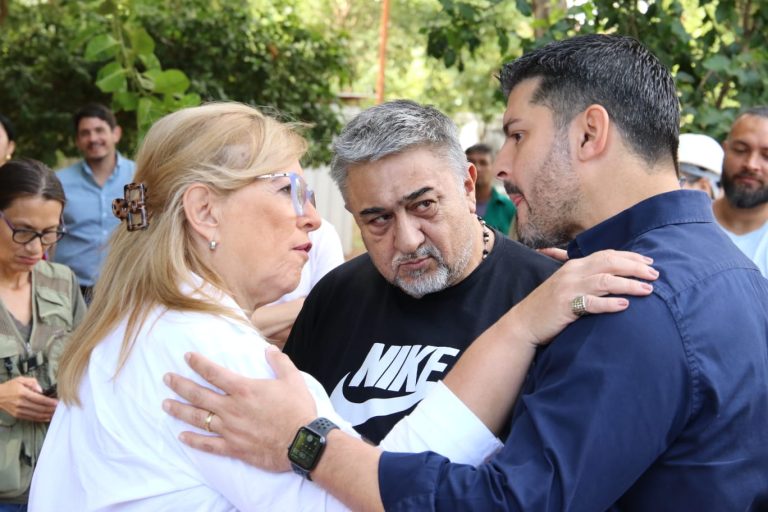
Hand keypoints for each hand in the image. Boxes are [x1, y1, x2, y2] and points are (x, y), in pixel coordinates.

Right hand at [0, 376, 57, 421]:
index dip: (49, 402)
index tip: (57, 403)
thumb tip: (41, 390)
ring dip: (47, 415)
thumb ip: (32, 382)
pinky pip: (31, 418)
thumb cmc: (10, 386)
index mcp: (23, 393)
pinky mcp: (18, 415)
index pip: (39, 399)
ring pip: (36, 415)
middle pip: (39, 408)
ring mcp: (19, 410)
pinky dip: (40, 419)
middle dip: (51, 409)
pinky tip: (47, 418)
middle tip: (59, 409)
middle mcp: (21, 403)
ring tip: (55, 414)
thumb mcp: (20, 379)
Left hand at [163, 347, 316, 470]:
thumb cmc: (298, 410)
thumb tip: (269, 349)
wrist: (302, 443)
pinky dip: (193, 441)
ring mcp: (230, 429)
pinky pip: (208, 444)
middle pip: (198, 394)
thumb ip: (279, 362)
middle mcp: (231, 408)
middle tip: (166, 378)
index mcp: (244, 389)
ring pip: (197, 418)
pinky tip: (182, 436)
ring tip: (165, 404)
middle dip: (180, 385)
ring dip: (179, 410)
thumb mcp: (293, 379)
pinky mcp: (233, 447)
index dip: (198, 364)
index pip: (214, 373)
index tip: (187, 357)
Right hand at [513, 249, 657, 345]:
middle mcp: (572, 273)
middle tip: (655, 275)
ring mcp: (568, 289)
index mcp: (574, 265)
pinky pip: (592, 303)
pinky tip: (625, 306)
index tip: (649, 263)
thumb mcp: (566, 285)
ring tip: (648, 289)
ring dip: (629, 284)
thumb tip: (613, 276)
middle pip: (609, 263)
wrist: (524, 323)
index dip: (630, 257)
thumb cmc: (548, 306)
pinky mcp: (566, 306)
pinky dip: (610, 303)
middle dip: (635, 267)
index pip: (606, 255)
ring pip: (605, 281)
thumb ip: (586, 278)